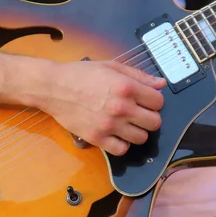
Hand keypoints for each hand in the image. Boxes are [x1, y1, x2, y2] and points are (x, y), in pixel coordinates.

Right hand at [41, 60, 165, 155]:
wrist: (54, 88)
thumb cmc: (82, 74)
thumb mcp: (111, 67)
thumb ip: (139, 75)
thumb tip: (161, 84)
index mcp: (126, 87)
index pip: (158, 102)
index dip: (154, 101)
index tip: (145, 101)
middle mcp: (121, 107)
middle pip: (154, 123)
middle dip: (150, 118)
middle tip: (139, 114)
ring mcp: (109, 125)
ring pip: (141, 138)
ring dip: (137, 132)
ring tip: (127, 124)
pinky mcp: (97, 138)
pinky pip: (121, 150)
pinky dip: (122, 144)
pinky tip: (116, 135)